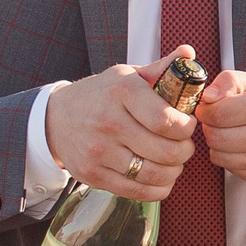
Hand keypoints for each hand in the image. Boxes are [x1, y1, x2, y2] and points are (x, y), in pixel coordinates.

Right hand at [43, 49, 198, 201]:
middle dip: (185, 150)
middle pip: (166, 151)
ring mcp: (99, 152)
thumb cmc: (102, 95)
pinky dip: (158, 188)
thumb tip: (189, 53)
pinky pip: (138, 191)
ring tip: (173, 160)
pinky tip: (159, 176)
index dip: (187, 127)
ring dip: (174, 171)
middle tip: (183, 145)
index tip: (188, 124)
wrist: (56, 119)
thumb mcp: (127, 75)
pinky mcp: (93, 176)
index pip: (166, 120)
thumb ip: (162, 67)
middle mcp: (108, 122)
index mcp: (121, 91)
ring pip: (154, 174)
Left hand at [194, 68, 245, 185]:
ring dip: (217, 144)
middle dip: (209, 127)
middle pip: (219, 138)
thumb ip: (232, 81)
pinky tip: (243, 144)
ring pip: (223, 158)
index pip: (221, 114)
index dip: (206, 109)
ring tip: (229, 131)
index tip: (208, 105)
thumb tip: (206, 97)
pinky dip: (231, 158)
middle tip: (216, 118)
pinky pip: (235, 171)